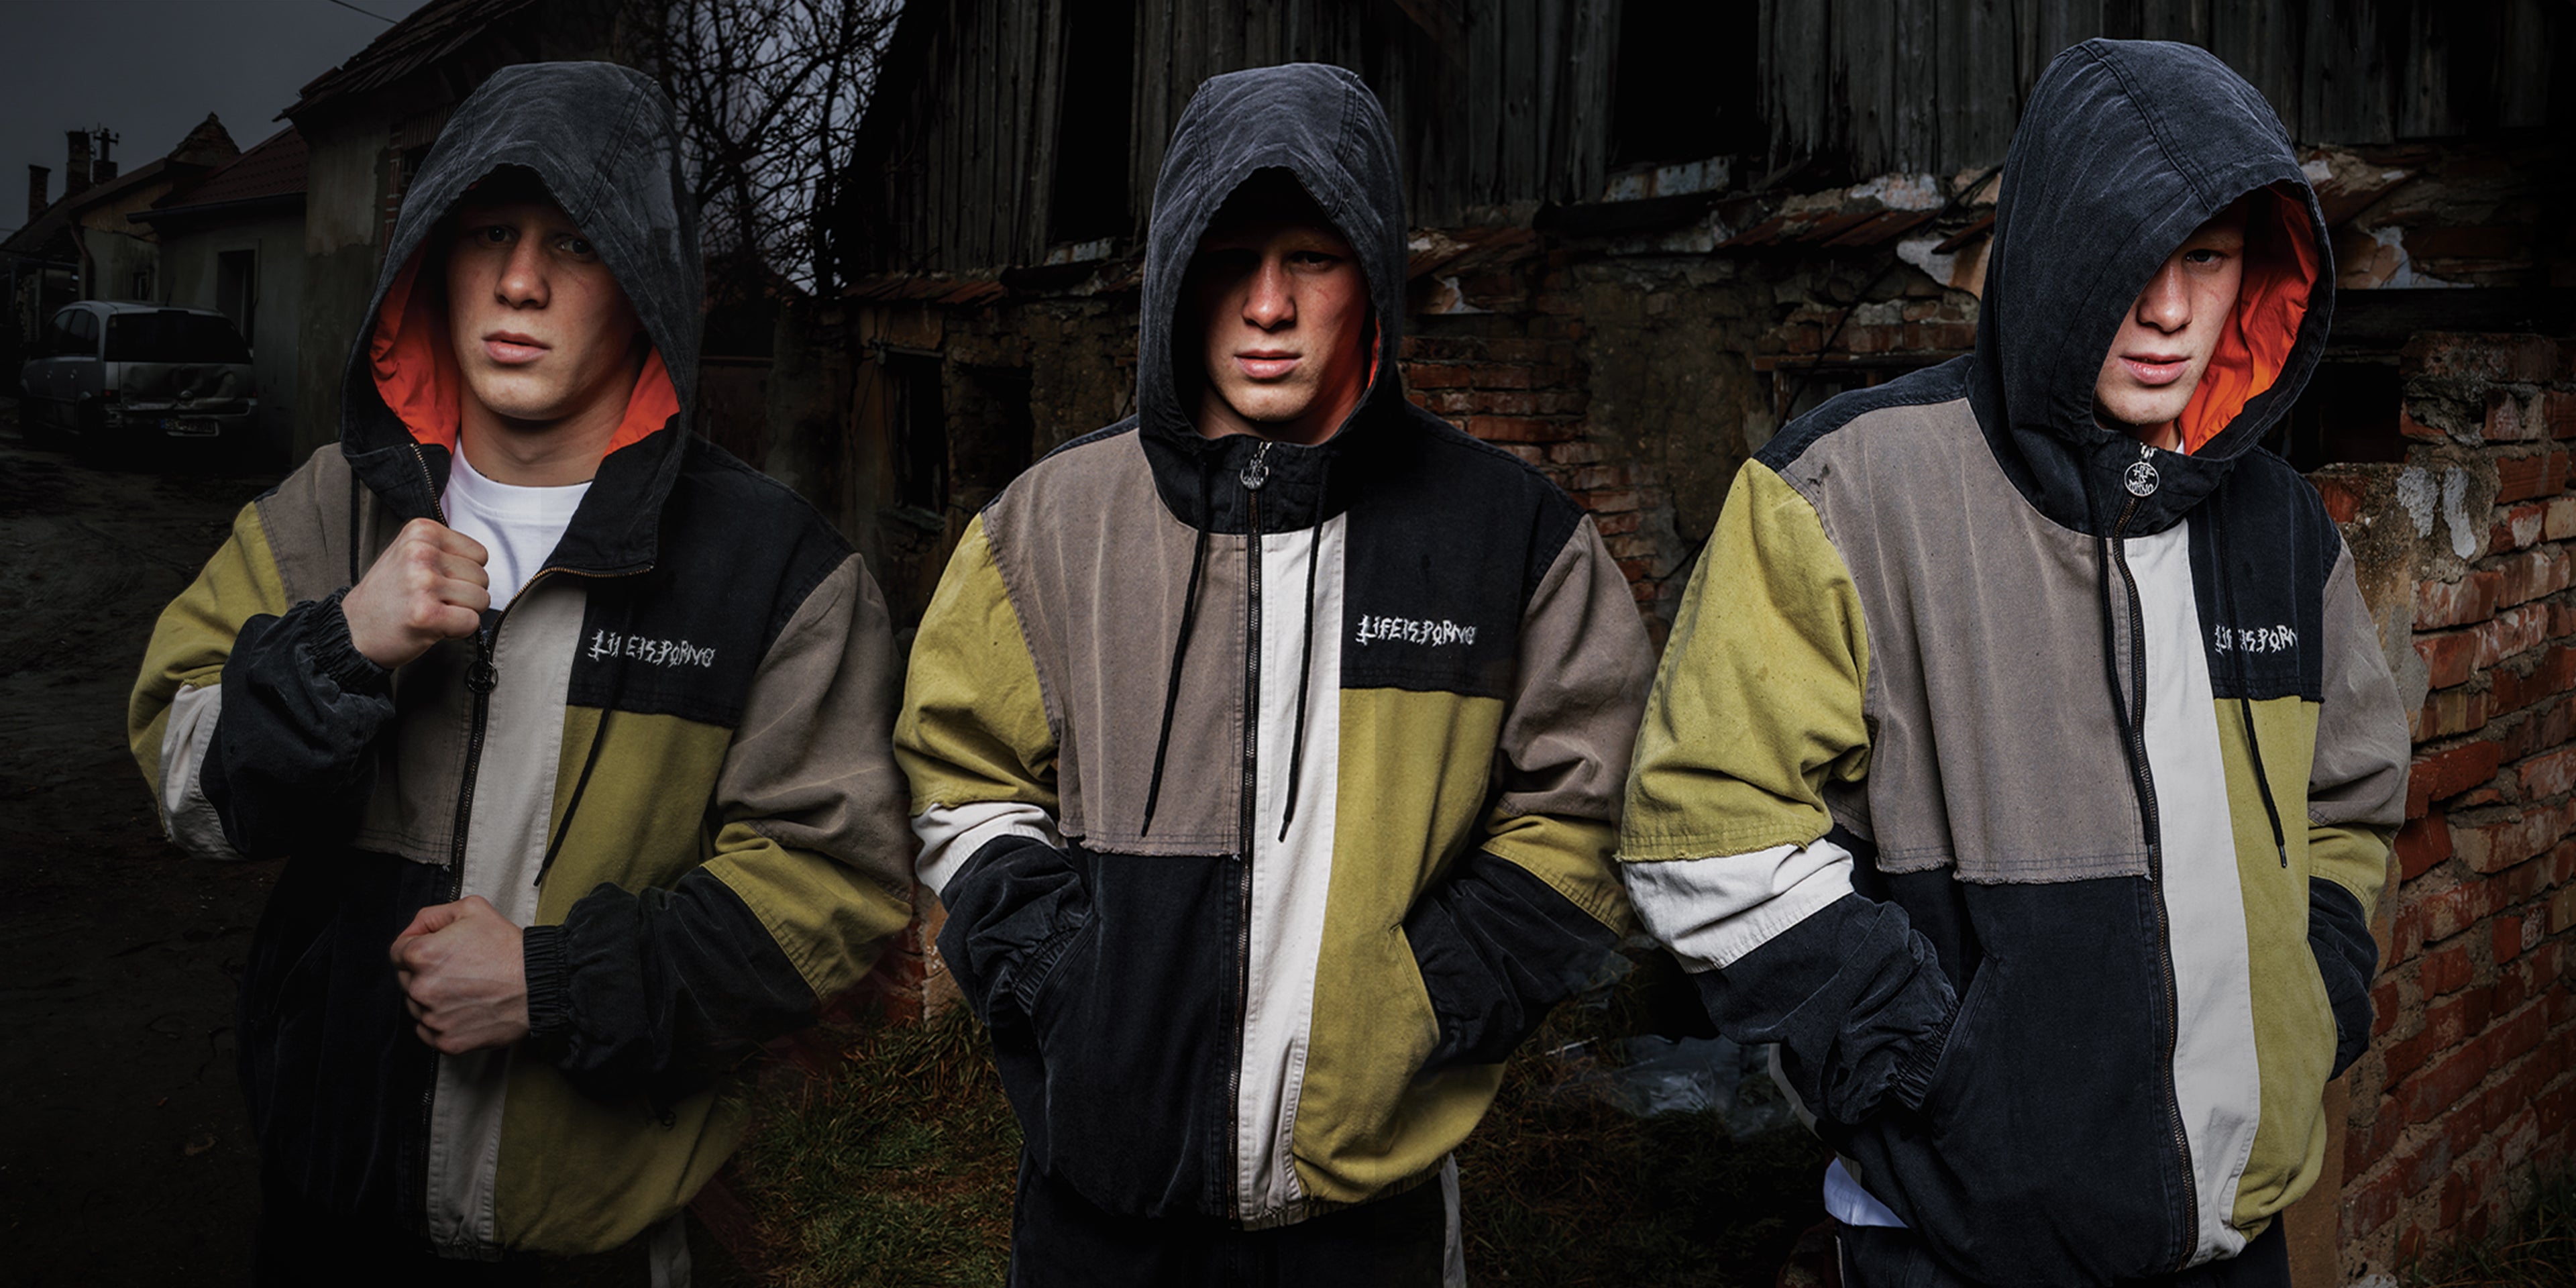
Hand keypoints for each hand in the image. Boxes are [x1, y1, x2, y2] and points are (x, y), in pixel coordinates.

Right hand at [342, 518, 488, 668]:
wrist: (353, 629)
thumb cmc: (388, 595)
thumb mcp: (409, 553)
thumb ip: (445, 549)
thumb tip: (486, 559)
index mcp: (421, 531)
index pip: (480, 554)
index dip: (464, 574)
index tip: (437, 581)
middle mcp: (422, 552)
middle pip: (482, 577)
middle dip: (464, 594)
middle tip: (431, 600)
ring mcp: (423, 583)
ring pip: (481, 600)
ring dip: (462, 612)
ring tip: (431, 611)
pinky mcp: (427, 614)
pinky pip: (472, 623)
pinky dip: (458, 630)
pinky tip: (433, 626)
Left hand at [390, 895, 528, 1053]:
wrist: (539, 985)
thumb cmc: (509, 949)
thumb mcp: (473, 909)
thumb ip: (434, 914)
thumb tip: (417, 928)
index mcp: (422, 955)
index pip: (397, 952)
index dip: (414, 946)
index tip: (433, 949)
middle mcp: (422, 988)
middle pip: (406, 980)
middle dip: (424, 972)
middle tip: (456, 968)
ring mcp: (433, 1018)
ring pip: (416, 1006)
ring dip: (431, 998)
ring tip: (462, 989)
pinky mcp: (447, 1041)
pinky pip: (428, 1031)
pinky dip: (440, 1022)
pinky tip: (461, 1008)